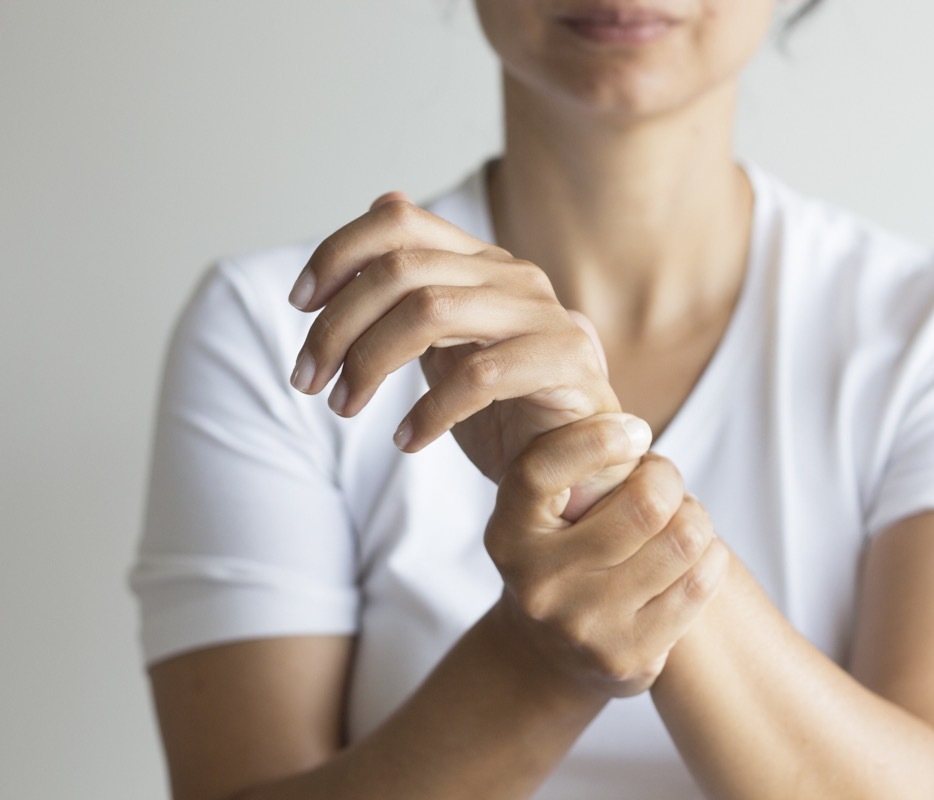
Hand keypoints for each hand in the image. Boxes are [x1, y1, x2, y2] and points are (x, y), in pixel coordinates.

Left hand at [288, 192, 620, 492]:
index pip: (398, 221)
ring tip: (345, 406)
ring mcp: (544, 315)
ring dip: (369, 362)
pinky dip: (429, 410)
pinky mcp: (567, 361)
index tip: (300, 304)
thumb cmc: (510, 410)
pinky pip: (480, 375)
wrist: (581, 466)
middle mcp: (513, 276)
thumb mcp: (448, 348)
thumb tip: (372, 220)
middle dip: (337, 325)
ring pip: (431, 310)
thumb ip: (415, 295)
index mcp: (481, 262)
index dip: (338, 253)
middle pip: (401, 270)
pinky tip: (408, 439)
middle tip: (308, 380)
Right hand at [485, 414, 729, 697]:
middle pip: (644, 505)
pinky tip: (693, 558)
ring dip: (695, 519)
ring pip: (683, 541)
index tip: (635, 431)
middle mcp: (537, 582)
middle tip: (663, 483)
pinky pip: (700, 582)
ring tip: (679, 521)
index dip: (596, 441)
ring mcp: (582, 626)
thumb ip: (578, 469)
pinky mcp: (626, 658)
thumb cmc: (565, 552)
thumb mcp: (548, 510)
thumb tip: (631, 434)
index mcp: (510, 532)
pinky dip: (710, 557)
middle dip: (667, 479)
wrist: (548, 657)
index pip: (542, 471)